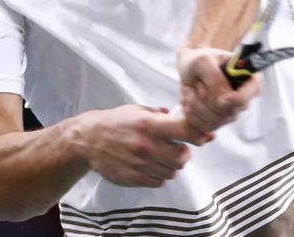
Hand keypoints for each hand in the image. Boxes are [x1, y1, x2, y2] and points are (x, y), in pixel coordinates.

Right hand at [73, 105, 193, 187]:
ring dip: (171, 166)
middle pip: (182, 157)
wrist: (88, 139)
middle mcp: (146, 145)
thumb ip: (160, 115)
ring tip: (161, 157)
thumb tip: (183, 118)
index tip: (205, 136)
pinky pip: (158, 182)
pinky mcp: (133, 178)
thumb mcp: (137, 110)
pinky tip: (151, 166)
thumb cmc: (115, 122)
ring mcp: (140, 164)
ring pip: (171, 172)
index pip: (184, 131)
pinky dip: (159, 176)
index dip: (199, 134)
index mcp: (148, 124)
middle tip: (177, 148)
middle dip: (183, 153)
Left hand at [177, 46, 261, 139]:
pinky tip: (189, 99)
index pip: (249, 97)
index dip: (235, 101)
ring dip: (195, 103)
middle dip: (205, 96)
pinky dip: (190, 113)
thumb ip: (216, 79)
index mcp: (249, 81)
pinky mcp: (216, 123)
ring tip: (193, 88)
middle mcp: (243, 101)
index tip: (223, 97)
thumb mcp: (204, 61)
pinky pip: (202, 127)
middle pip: (225, 112)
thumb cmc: (199, 60)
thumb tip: (223, 100)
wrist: (189, 67)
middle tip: (199, 81)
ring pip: (212, 121)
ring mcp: (230, 114)